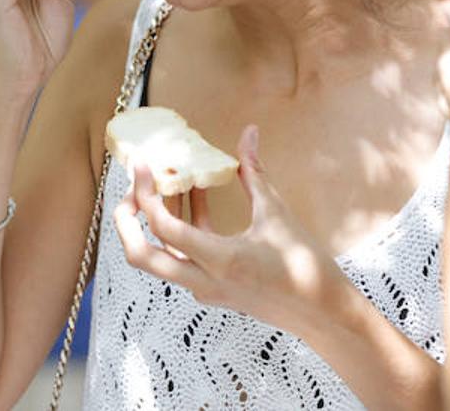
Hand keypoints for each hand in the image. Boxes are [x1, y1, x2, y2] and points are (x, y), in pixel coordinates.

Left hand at [112, 126, 339, 335]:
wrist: (323, 315)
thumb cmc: (306, 268)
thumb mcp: (279, 214)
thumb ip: (256, 172)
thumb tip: (248, 133)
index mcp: (221, 260)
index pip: (164, 228)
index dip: (146, 193)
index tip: (143, 164)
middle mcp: (204, 280)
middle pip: (141, 256)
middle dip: (127, 219)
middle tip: (134, 185)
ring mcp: (205, 288)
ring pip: (159, 258)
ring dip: (154, 221)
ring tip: (164, 182)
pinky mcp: (212, 288)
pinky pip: (182, 258)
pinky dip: (180, 228)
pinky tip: (195, 196)